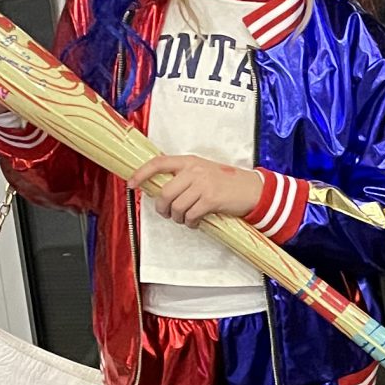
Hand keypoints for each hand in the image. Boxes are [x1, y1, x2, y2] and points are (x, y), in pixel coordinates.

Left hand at [131, 155, 262, 225]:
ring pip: (176, 206)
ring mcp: (203, 184)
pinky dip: (190, 222)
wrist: (252, 189)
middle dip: (162, 208)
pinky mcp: (211, 199)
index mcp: (189, 161)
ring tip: (186, 219)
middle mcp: (194, 170)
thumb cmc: (227, 182)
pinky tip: (196, 222)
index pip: (158, 163)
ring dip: (178, 218)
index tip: (131, 183)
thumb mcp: (204, 171)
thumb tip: (161, 191)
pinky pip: (190, 215)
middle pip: (165, 192)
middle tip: (168, 214)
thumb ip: (184, 176)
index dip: (141, 173)